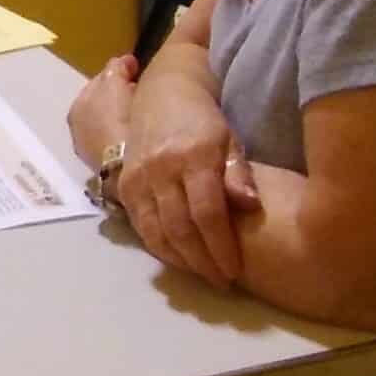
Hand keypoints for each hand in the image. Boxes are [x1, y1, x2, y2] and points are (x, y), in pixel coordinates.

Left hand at [68, 54, 139, 168]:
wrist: (125, 163)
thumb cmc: (118, 117)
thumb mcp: (114, 83)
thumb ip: (115, 68)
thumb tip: (121, 62)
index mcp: (78, 105)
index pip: (99, 81)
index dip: (118, 72)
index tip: (136, 67)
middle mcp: (77, 126)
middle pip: (103, 103)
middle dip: (120, 93)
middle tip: (142, 88)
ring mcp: (90, 148)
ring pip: (109, 122)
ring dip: (122, 113)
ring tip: (143, 110)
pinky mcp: (106, 165)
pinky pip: (116, 138)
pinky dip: (124, 130)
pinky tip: (138, 131)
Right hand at [117, 66, 261, 287]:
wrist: (162, 94)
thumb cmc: (204, 122)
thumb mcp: (230, 140)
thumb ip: (239, 174)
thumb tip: (251, 206)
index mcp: (193, 156)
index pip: (207, 212)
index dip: (221, 246)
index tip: (234, 270)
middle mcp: (160, 168)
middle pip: (181, 228)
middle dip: (202, 262)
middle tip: (222, 281)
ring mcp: (138, 177)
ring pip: (156, 232)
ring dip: (180, 260)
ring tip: (202, 274)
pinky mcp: (124, 186)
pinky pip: (141, 226)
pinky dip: (160, 248)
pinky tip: (179, 259)